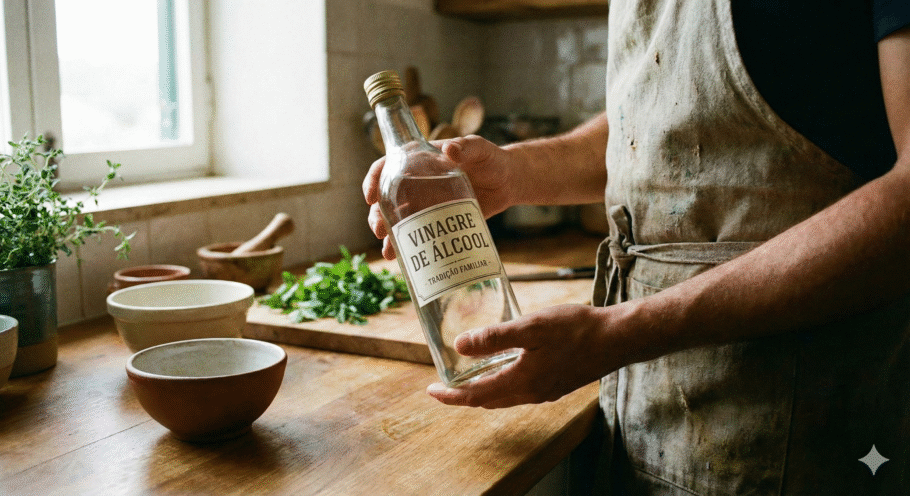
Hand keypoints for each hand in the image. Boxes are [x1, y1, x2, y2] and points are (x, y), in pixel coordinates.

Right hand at [363, 135, 516, 259]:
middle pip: (385, 198)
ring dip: (388, 235)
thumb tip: (450, 149)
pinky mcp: (435, 221)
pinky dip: (407, 247)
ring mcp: (424, 204)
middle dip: (377, 216)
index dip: (373, 180)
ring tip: (389, 251)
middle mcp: (415, 182)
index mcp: (418, 160)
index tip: (369, 196)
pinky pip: (416, 234)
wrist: (508, 183)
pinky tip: (403, 259)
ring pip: (396, 220)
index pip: (387, 166)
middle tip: (379, 231)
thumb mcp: (480, 149)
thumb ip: (467, 147)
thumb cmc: (492, 159)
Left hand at [426, 303, 631, 408]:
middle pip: (488, 400)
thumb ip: (495, 337)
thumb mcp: (531, 327)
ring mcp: (546, 390)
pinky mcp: (557, 383)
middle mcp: (532, 393)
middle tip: (444, 385)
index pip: (475, 396)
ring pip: (505, 396)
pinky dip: (503, 383)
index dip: (450, 396)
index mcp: (522, 382)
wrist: (618, 338)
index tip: (431, 390)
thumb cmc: (576, 329)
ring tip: (467, 376)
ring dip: (484, 390)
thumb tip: (460, 346)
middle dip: (463, 395)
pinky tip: (504, 366)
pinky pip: (521, 389)